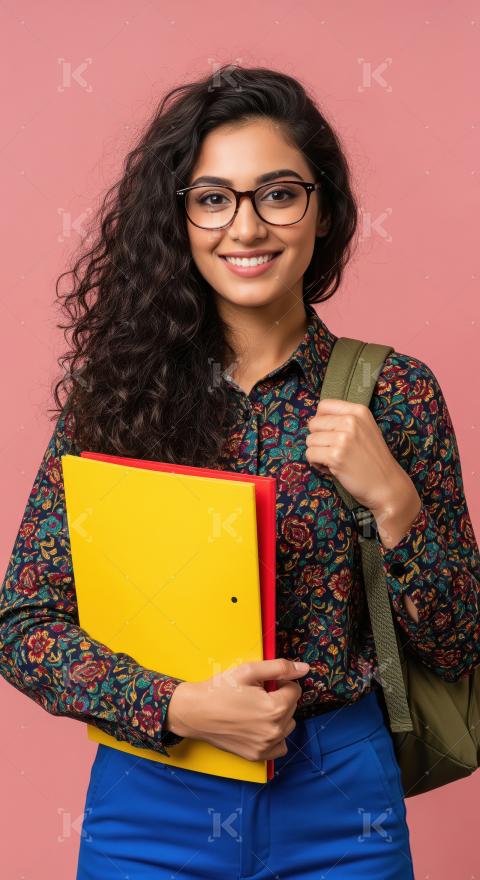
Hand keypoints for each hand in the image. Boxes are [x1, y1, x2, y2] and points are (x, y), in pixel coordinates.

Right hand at [165, 658, 309, 761]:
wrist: (195, 712)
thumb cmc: (220, 689)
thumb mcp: (249, 671)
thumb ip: (279, 667)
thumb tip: (305, 668)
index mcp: (275, 708)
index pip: (295, 689)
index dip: (280, 681)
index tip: (263, 682)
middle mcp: (275, 730)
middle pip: (292, 707)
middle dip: (279, 697)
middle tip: (256, 694)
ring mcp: (266, 746)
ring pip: (287, 725)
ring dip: (278, 715)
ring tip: (256, 709)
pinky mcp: (257, 755)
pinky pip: (280, 746)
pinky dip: (275, 736)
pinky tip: (259, 726)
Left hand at [305, 398, 418, 518]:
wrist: (387, 484)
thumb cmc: (373, 459)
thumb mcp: (366, 429)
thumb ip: (344, 420)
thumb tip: (315, 420)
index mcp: (359, 411)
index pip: (324, 406)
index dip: (321, 421)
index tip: (329, 433)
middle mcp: (351, 421)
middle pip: (314, 424)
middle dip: (318, 439)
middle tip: (333, 450)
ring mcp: (343, 438)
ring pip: (310, 440)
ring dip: (317, 453)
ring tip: (334, 460)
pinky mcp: (335, 456)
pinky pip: (310, 455)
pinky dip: (316, 464)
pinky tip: (331, 468)